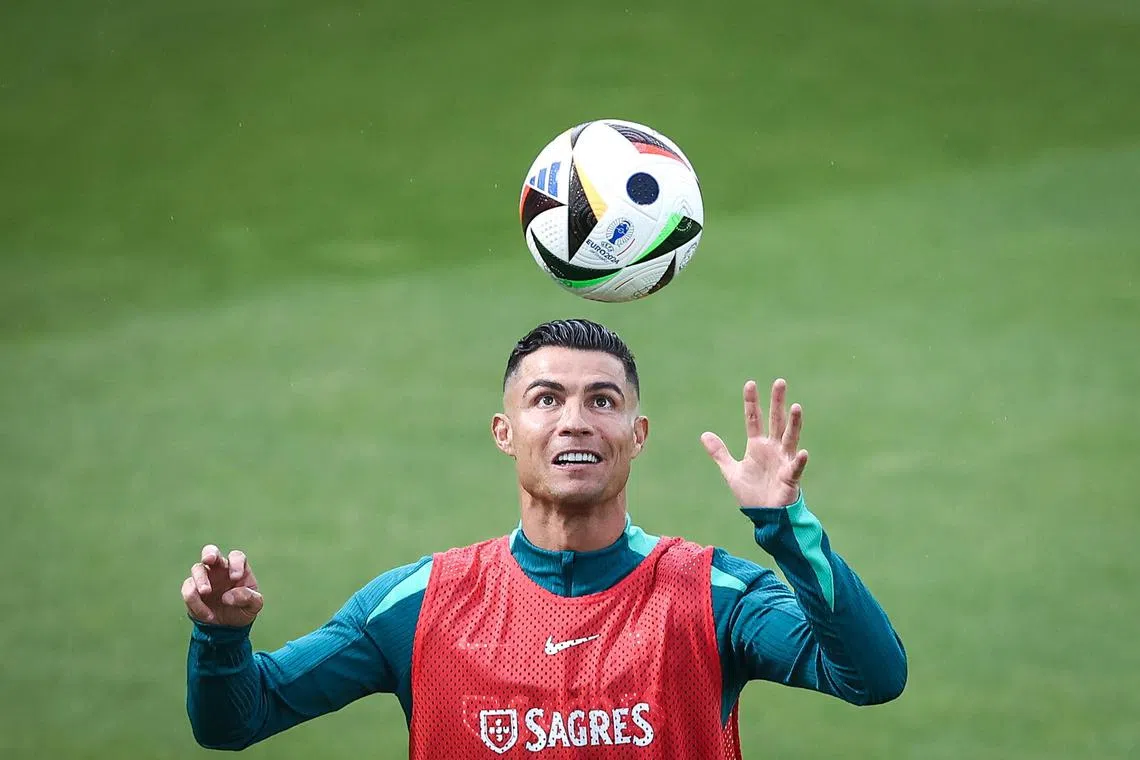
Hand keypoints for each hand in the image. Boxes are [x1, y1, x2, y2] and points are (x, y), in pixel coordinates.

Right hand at [181, 544, 262, 626]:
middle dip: (209, 553)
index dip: (235, 563)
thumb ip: (248, 598)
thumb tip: (228, 596)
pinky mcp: (192, 591)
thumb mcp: (254, 605)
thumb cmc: (244, 609)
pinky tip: (207, 615)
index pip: (236, 556)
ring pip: (197, 569)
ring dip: (200, 579)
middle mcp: (219, 569)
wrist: (228, 626)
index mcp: (237, 568)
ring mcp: (204, 578)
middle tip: (209, 560)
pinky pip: (188, 589)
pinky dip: (195, 601)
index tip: (235, 578)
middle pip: (210, 551)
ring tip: (206, 592)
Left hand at [701, 378, 808, 507]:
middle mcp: (772, 449)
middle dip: (777, 402)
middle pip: (775, 421)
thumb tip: (704, 434)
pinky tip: (802, 452)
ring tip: (795, 407)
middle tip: (779, 382)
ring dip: (793, 423)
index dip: (751, 402)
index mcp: (757, 446)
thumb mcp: (731, 471)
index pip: (753, 419)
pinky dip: (798, 461)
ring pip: (789, 438)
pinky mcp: (790, 478)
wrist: (766, 517)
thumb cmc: (752, 493)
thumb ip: (719, 453)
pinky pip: (795, 468)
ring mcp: (783, 461)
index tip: (750, 384)